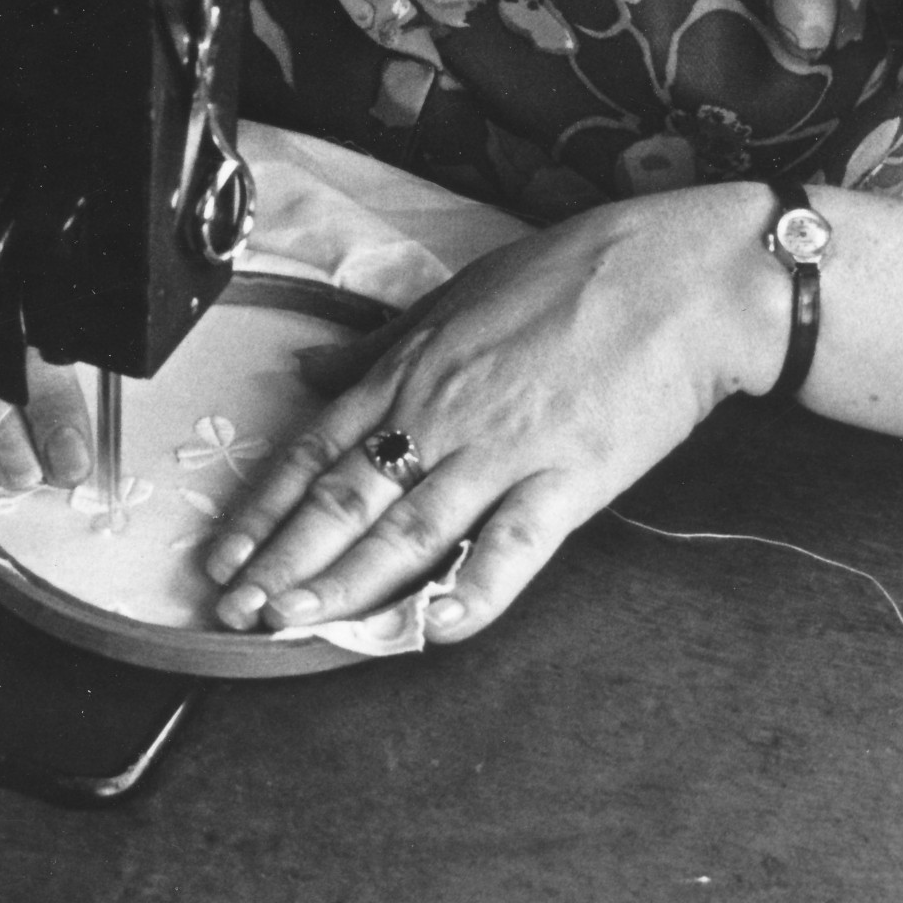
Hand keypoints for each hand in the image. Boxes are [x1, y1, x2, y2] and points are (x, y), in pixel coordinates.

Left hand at [201, 182, 786, 641]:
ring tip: (295, 625)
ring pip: (407, 529)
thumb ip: (379, 345)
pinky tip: (433, 628)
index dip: (263, 509)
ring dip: (344, 584)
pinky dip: (471, 589)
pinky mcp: (568, 479)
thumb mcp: (456, 294)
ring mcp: (502, 450)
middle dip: (283, 561)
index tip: (222, 553)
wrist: (679, 277)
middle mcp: (440, 413)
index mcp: (410, 369)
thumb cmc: (571, 274)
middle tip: (235, 610)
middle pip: (344, 499)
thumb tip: (310, 369)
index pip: (315, 450)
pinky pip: (510, 546)